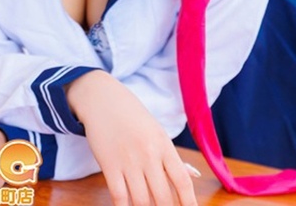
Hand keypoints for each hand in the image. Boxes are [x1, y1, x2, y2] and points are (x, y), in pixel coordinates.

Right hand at [67, 71, 197, 205]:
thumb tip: (193, 176)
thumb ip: (171, 157)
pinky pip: (119, 197)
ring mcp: (128, 160)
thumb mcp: (156, 131)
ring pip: (141, 202)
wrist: (103, 99)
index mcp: (163, 144)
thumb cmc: (132, 116)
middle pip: (163, 197)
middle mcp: (148, 153)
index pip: (182, 180)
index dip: (189, 203)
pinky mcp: (109, 165)